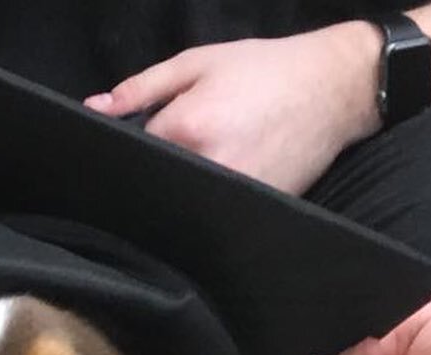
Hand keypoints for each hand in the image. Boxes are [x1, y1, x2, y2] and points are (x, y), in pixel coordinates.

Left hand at [84, 25, 380, 194]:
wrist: (335, 89)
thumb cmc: (266, 70)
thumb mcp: (199, 63)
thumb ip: (143, 88)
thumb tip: (95, 109)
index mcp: (187, 127)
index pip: (133, 157)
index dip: (130, 154)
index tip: (140, 148)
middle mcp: (208, 167)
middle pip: (157, 187)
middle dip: (157, 175)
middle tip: (175, 157)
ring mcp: (233, 195)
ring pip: (184, 206)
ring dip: (181, 194)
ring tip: (204, 168)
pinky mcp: (253, 211)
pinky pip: (215, 215)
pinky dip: (209, 205)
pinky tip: (220, 185)